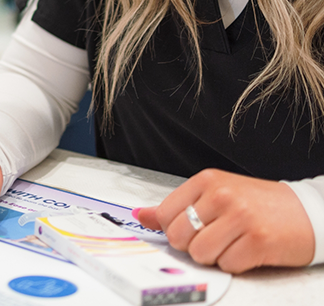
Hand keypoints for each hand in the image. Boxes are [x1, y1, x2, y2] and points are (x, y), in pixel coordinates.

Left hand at [136, 168, 314, 272]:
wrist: (304, 212)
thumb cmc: (257, 203)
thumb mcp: (214, 194)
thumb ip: (176, 206)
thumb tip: (142, 215)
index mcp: (206, 180)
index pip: (166, 214)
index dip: (176, 230)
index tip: (191, 229)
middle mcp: (220, 195)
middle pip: (180, 237)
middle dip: (193, 245)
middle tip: (214, 237)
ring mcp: (239, 217)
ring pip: (201, 254)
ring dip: (214, 256)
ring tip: (232, 243)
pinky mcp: (257, 241)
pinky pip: (227, 265)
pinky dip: (235, 264)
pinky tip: (247, 250)